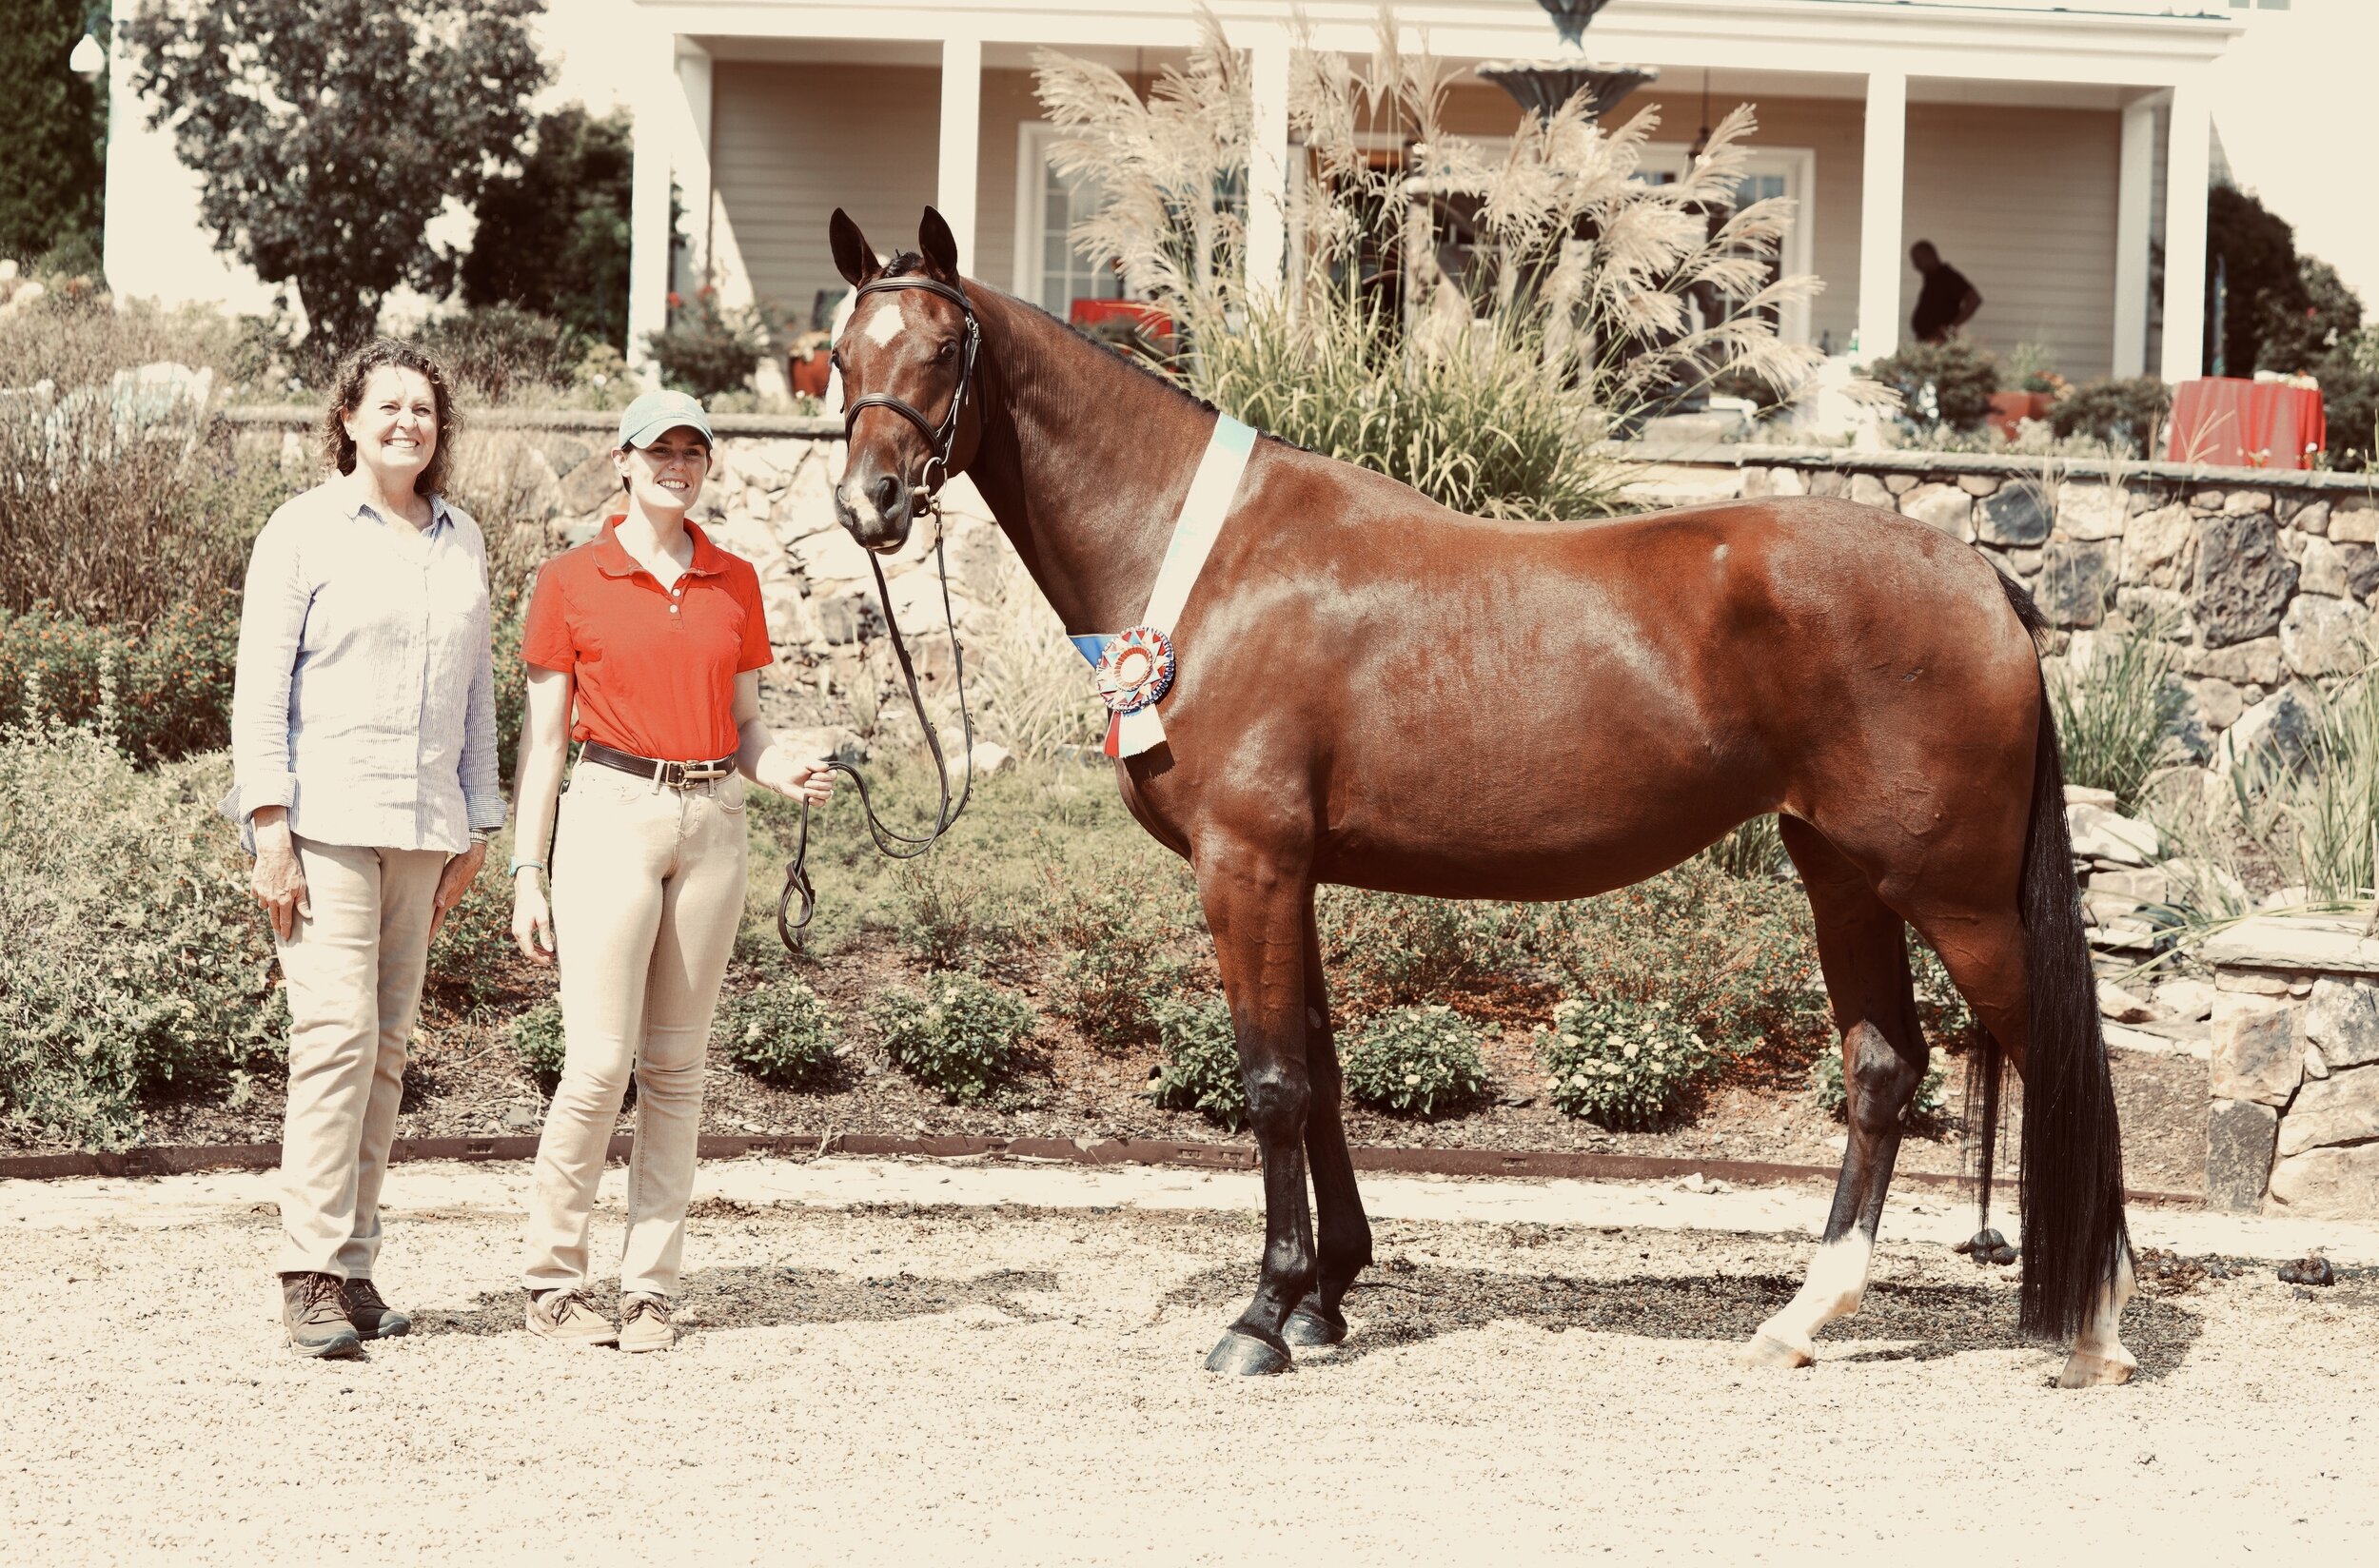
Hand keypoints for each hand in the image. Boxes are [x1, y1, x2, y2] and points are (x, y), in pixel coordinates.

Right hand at [250, 816, 309, 941]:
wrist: (275, 853)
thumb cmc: (292, 869)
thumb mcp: (301, 885)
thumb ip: (302, 903)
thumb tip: (308, 916)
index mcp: (284, 901)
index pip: (285, 921)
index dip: (285, 930)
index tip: (286, 938)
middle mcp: (271, 900)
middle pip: (273, 918)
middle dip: (276, 926)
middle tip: (279, 932)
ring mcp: (261, 894)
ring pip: (264, 907)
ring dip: (269, 907)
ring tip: (275, 904)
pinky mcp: (254, 887)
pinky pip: (257, 896)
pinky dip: (262, 896)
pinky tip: (268, 891)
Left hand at [428, 840, 488, 944]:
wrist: (473, 858)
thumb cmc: (459, 867)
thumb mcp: (449, 879)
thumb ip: (443, 892)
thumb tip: (439, 904)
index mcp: (448, 901)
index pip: (437, 921)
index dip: (431, 932)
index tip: (426, 944)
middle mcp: (450, 901)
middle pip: (438, 918)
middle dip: (431, 928)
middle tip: (421, 939)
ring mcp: (452, 896)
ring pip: (439, 909)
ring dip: (432, 917)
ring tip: (424, 923)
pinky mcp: (452, 889)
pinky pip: (441, 901)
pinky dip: (435, 906)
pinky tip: (432, 903)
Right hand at [511, 871, 556, 963]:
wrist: (526, 890)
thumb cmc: (536, 903)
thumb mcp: (543, 919)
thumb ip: (545, 935)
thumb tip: (550, 950)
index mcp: (522, 932)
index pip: (530, 952)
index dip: (540, 959)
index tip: (550, 962)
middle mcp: (517, 933)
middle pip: (527, 951)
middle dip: (539, 957)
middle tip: (552, 961)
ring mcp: (516, 930)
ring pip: (526, 947)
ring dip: (537, 952)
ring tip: (549, 955)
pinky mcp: (518, 926)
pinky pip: (525, 941)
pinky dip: (534, 945)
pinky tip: (543, 946)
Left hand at [757, 748, 834, 804]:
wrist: (784, 780)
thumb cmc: (795, 770)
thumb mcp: (806, 764)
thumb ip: (816, 764)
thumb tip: (826, 767)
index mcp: (825, 773)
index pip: (834, 775)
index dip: (825, 777)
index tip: (813, 775)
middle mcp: (825, 783)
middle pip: (830, 786)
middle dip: (816, 784)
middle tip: (806, 782)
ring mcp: (821, 792)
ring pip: (827, 795)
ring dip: (815, 792)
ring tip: (805, 789)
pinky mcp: (816, 801)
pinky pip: (822, 803)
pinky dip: (816, 801)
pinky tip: (809, 799)